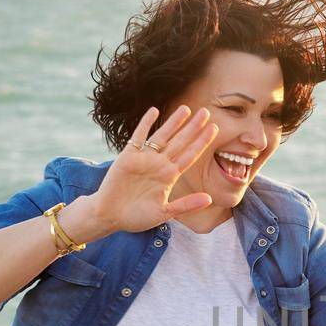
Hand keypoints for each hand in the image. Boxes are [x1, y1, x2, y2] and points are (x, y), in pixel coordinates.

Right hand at [91, 105, 224, 233]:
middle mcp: (159, 164)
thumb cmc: (137, 217)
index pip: (190, 155)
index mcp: (169, 176)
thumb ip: (186, 205)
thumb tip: (209, 199)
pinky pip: (139, 137)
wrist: (110, 216)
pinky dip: (145, 124)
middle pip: (180, 142)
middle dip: (193, 127)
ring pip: (163, 136)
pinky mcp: (128, 156)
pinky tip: (154, 111)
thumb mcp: (164, 212)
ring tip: (186, 109)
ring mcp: (144, 159)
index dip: (202, 142)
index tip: (215, 129)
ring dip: (173, 123)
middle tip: (206, 112)